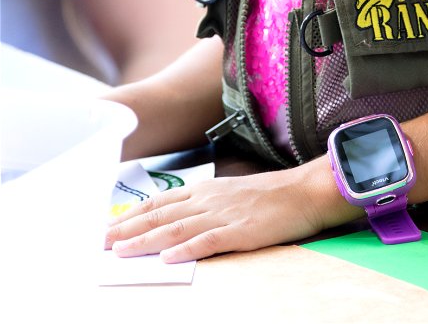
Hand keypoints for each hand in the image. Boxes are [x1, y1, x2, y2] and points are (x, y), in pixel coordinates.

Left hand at [105, 161, 346, 261]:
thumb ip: (207, 204)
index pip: (161, 201)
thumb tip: (181, 219)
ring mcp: (224, 214)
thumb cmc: (271, 195)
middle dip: (128, 230)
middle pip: (161, 215)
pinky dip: (187, 250)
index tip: (110, 227)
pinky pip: (209, 241)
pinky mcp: (241, 231)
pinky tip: (168, 259)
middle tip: (101, 243)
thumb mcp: (233, 194)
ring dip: (146, 241)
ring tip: (121, 252)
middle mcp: (209, 199)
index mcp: (207, 190)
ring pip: (177, 229)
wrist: (305, 191)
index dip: (133, 215)